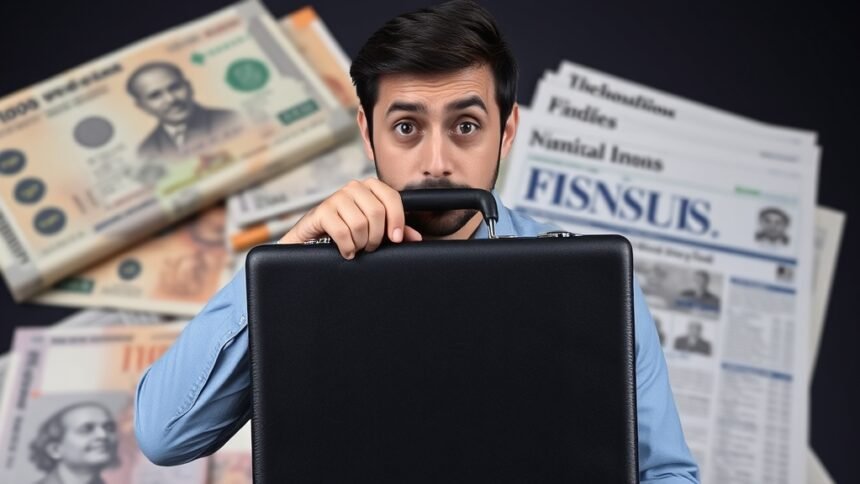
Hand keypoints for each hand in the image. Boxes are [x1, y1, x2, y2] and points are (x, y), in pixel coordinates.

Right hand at [278, 179, 422, 258]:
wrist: (313, 237)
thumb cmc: (348, 232)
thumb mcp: (374, 231)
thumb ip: (395, 231)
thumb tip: (416, 237)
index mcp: (370, 188)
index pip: (391, 197)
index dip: (397, 219)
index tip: (395, 238)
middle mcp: (353, 188)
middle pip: (377, 212)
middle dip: (377, 236)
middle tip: (370, 247)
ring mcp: (336, 197)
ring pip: (360, 224)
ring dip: (360, 243)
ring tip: (356, 247)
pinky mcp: (321, 211)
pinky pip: (342, 232)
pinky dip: (347, 247)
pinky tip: (346, 251)